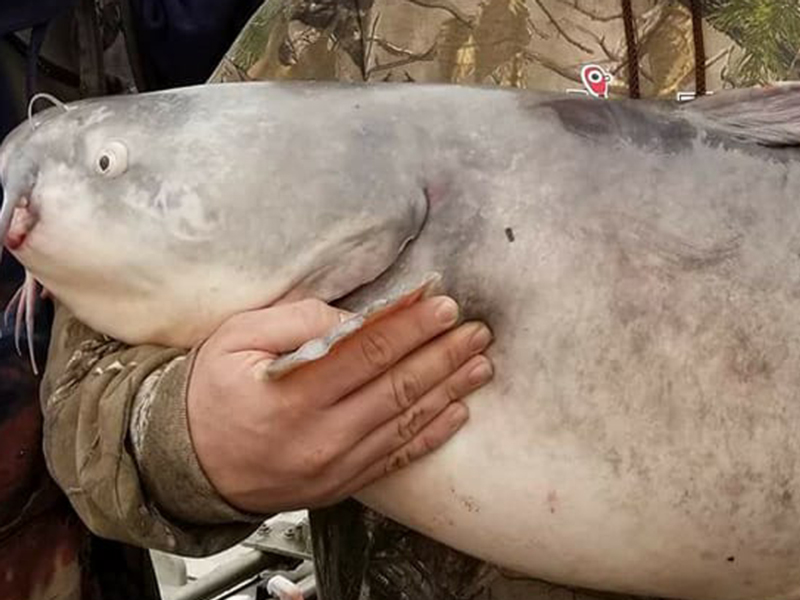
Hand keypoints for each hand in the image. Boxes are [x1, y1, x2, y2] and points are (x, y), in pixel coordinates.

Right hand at [186, 296, 493, 513]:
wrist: (190, 465)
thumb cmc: (210, 394)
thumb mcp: (235, 340)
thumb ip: (294, 323)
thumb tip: (351, 318)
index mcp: (294, 394)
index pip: (369, 351)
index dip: (411, 325)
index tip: (443, 305)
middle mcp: (321, 434)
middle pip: (398, 386)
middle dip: (443, 354)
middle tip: (476, 331)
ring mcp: (335, 465)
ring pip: (406, 422)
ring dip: (449, 390)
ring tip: (480, 365)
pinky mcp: (341, 483)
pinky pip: (395, 458)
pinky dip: (431, 434)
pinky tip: (456, 412)